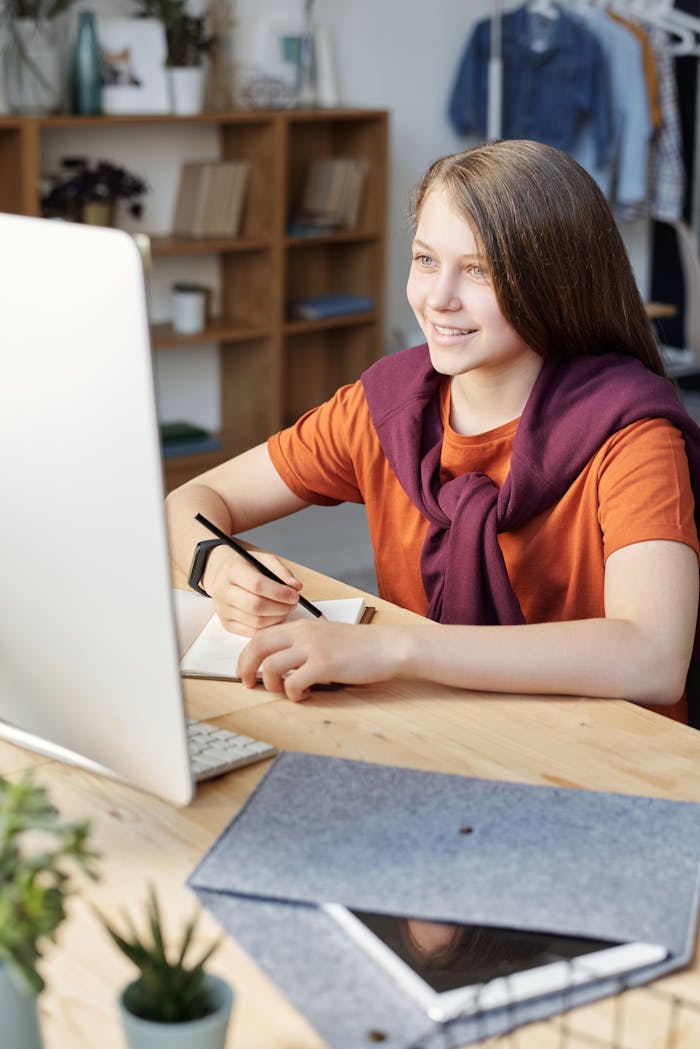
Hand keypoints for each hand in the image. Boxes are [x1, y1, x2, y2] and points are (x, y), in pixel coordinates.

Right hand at [204, 545, 303, 636]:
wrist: (224, 574)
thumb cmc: (247, 567)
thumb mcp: (264, 560)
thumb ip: (281, 571)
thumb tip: (296, 586)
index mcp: (231, 571)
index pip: (256, 585)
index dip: (279, 592)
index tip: (294, 595)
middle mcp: (223, 591)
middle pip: (255, 606)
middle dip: (280, 607)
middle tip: (293, 604)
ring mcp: (223, 609)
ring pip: (255, 622)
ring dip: (277, 618)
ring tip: (285, 609)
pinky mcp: (226, 624)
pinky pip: (252, 632)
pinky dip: (268, 627)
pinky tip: (275, 617)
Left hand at [236, 620, 406, 700]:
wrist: (389, 647)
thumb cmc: (363, 646)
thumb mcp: (328, 636)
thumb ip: (305, 643)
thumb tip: (284, 662)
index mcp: (303, 625)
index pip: (261, 635)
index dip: (246, 654)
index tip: (246, 669)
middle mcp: (303, 633)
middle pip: (258, 647)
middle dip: (245, 668)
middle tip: (247, 684)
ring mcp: (313, 648)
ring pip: (270, 667)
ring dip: (272, 685)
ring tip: (287, 691)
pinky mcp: (324, 666)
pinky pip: (292, 683)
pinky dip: (294, 694)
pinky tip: (306, 695)